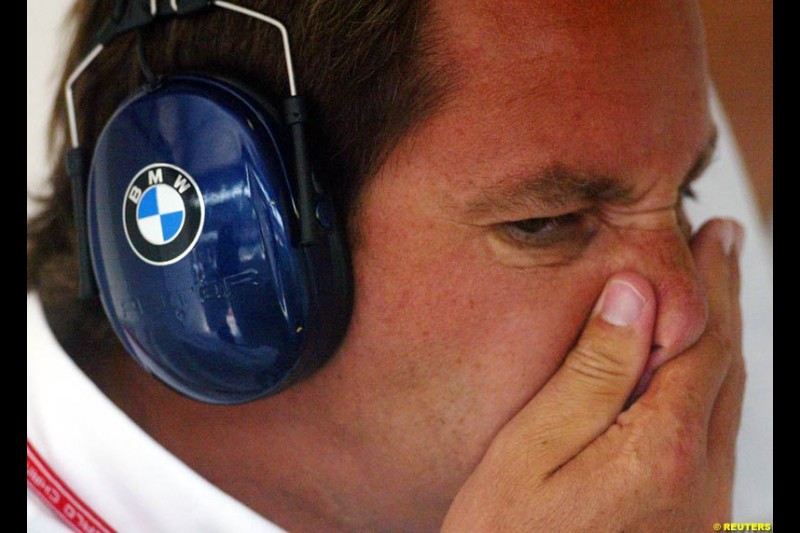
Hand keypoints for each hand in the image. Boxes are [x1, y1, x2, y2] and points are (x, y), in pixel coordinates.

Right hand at [442, 219, 744, 531]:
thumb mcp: (532, 450)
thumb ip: (591, 374)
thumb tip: (635, 300)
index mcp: (661, 449)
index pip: (699, 342)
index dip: (707, 282)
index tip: (709, 236)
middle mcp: (699, 479)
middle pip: (725, 366)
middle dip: (724, 300)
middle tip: (721, 246)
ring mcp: (700, 507)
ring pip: (726, 401)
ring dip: (720, 339)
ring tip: (713, 293)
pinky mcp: (689, 522)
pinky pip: (714, 435)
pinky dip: (710, 385)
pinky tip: (694, 371)